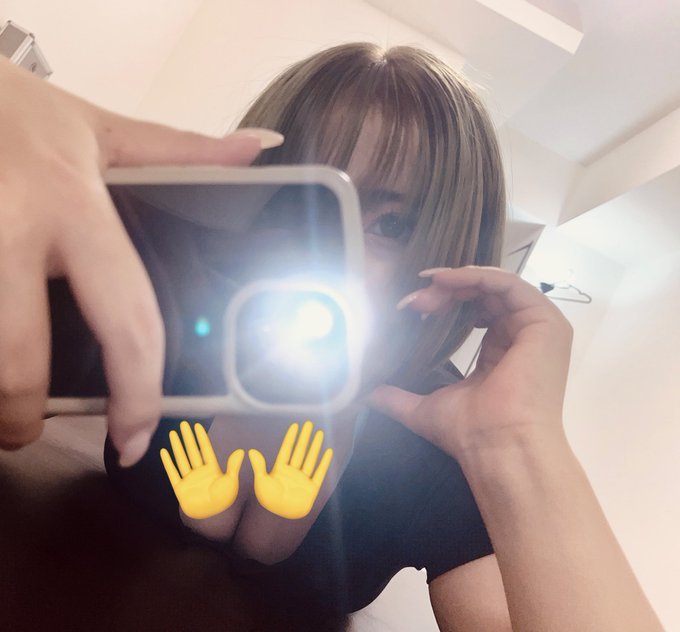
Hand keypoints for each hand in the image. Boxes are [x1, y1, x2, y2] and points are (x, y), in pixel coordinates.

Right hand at [0, 57, 280, 463]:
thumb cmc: (18, 111)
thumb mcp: (102, 129)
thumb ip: (181, 150)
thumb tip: (258, 148)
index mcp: (76, 205)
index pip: (126, 316)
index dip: (137, 392)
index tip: (133, 437)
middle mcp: (14, 228)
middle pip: (19, 357)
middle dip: (20, 415)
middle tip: (28, 432)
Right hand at [160, 421, 243, 518]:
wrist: (210, 516)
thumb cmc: (223, 499)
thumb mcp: (231, 481)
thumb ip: (233, 466)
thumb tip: (242, 450)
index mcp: (212, 469)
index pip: (205, 449)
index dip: (201, 437)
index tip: (197, 425)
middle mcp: (199, 471)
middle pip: (192, 450)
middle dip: (188, 437)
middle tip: (183, 423)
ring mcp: (189, 479)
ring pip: (181, 458)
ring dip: (177, 446)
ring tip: (173, 433)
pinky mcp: (180, 488)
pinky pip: (172, 472)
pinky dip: (168, 462)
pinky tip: (164, 452)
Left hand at [249, 421, 332, 518]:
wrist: (280, 517)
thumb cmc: (269, 500)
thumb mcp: (262, 481)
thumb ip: (259, 466)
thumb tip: (251, 450)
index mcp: (281, 469)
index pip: (287, 449)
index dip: (291, 437)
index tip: (295, 425)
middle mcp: (293, 471)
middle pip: (300, 450)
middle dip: (305, 437)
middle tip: (309, 423)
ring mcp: (303, 478)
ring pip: (311, 458)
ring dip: (315, 446)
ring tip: (319, 433)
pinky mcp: (312, 488)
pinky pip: (320, 472)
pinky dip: (324, 462)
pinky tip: (328, 451)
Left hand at [369, 266, 572, 460]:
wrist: (499, 448)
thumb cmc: (470, 432)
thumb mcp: (424, 409)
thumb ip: (397, 398)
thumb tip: (367, 394)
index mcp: (501, 353)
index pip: (476, 311)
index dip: (444, 302)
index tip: (411, 303)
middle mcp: (522, 337)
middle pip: (483, 295)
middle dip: (446, 290)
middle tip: (415, 299)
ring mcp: (537, 329)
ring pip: (495, 285)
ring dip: (458, 281)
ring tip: (427, 287)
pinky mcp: (545, 322)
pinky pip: (509, 284)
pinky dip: (476, 275)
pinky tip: (447, 281)